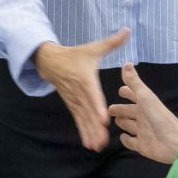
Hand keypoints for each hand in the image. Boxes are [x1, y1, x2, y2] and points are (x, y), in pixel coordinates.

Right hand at [31, 29, 129, 150]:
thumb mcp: (92, 47)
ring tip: (98, 146)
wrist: (50, 62)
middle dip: (95, 127)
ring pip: (83, 119)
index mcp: (85, 79)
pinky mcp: (72, 106)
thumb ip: (112, 42)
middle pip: (88, 112)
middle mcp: (79, 93)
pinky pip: (78, 121)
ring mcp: (74, 101)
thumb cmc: (75, 55)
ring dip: (90, 133)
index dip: (97, 107)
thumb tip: (128, 30)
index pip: (92, 95)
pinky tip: (90, 144)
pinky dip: (83, 132)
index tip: (104, 119)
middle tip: (103, 140)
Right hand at [110, 63, 177, 163]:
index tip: (120, 90)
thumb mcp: (145, 97)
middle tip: (109, 109)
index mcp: (145, 104)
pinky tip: (122, 137)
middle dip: (120, 109)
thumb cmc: (159, 117)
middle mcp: (143, 117)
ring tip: (113, 120)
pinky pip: (131, 142)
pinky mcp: (141, 145)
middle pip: (129, 111)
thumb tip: (126, 63)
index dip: (127, 92)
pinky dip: (126, 140)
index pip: (134, 95)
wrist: (174, 142)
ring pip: (129, 125)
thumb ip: (135, 82)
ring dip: (122, 122)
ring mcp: (142, 132)